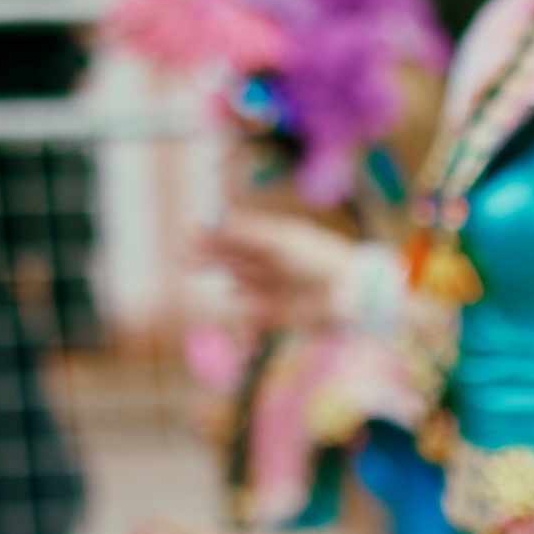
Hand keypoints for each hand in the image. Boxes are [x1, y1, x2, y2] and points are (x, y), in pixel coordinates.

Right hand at [200, 209, 357, 329]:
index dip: (214, 234)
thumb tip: (215, 221)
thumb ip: (247, 233)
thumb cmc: (318, 259)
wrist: (347, 296)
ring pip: (237, 280)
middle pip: (231, 256)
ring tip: (198, 265)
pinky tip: (231, 296)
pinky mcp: (273, 313)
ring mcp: (269, 287)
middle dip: (209, 255)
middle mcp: (268, 261)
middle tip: (186, 256)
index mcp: (271, 239)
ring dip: (224, 273)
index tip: (192, 234)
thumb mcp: (279, 241)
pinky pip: (248, 312)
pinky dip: (241, 305)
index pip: (236, 233)